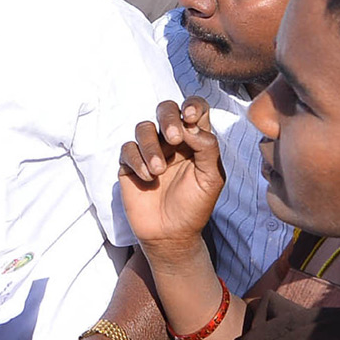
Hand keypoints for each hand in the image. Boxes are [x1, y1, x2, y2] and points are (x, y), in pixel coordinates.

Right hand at [118, 97, 223, 252]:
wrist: (171, 234)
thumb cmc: (195, 206)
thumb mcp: (212, 178)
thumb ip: (207, 148)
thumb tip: (190, 125)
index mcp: (195, 140)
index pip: (194, 109)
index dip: (192, 105)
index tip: (191, 117)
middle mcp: (172, 141)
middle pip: (165, 109)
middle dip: (168, 117)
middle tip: (174, 138)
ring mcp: (149, 151)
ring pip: (143, 128)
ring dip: (151, 146)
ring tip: (159, 170)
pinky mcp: (130, 164)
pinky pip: (127, 149)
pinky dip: (137, 161)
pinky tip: (148, 178)